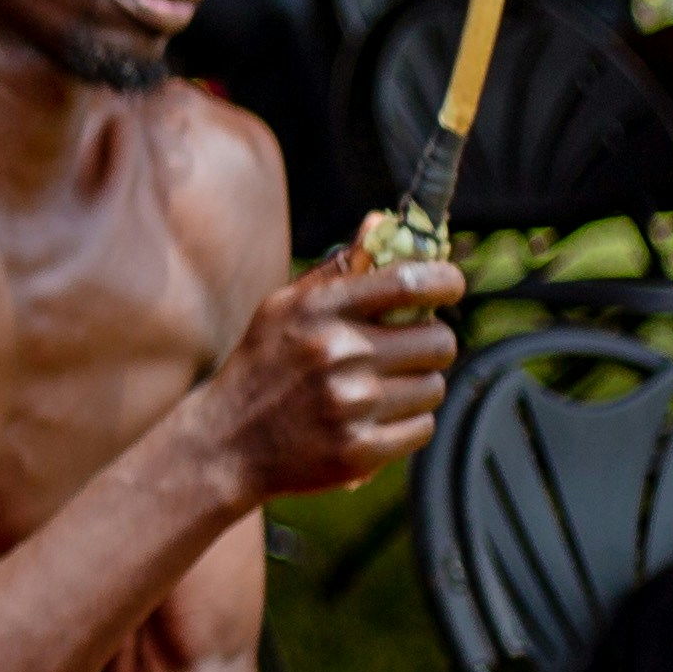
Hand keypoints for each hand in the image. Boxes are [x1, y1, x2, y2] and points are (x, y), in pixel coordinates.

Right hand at [205, 252, 460, 499]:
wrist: (224, 443)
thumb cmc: (262, 366)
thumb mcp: (285, 308)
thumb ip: (338, 268)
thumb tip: (382, 221)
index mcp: (320, 311)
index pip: (409, 282)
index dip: (445, 281)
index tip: (448, 286)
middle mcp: (339, 354)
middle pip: (440, 341)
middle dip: (429, 344)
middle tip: (405, 351)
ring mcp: (351, 405)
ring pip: (433, 387)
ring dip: (416, 386)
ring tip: (380, 390)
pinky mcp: (360, 449)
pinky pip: (422, 428)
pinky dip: (406, 424)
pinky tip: (374, 421)